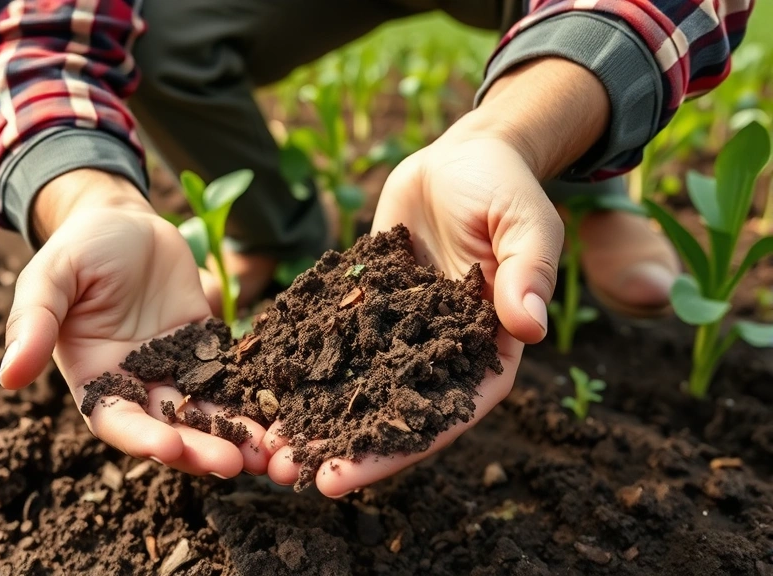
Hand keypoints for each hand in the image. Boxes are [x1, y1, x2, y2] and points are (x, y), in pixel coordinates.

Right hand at [0, 169, 268, 476]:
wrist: (122, 218)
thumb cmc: (78, 248)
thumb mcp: (49, 277)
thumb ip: (32, 323)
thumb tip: (7, 378)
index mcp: (94, 379)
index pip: (117, 421)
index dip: (140, 438)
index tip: (168, 447)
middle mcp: (136, 384)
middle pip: (170, 428)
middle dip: (200, 448)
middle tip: (235, 463)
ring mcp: (175, 368)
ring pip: (206, 413)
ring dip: (234, 435)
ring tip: (268, 454)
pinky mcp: (206, 348)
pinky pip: (230, 379)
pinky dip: (252, 399)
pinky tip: (281, 414)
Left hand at [266, 58, 610, 496]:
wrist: (461, 155)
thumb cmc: (505, 187)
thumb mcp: (524, 224)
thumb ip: (527, 272)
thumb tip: (528, 326)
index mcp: (486, 350)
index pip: (443, 415)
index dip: (395, 449)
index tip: (343, 477)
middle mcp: (438, 352)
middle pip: (391, 412)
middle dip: (340, 447)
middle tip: (285, 475)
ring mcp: (398, 332)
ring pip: (354, 383)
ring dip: (311, 414)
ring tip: (262, 443)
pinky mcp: (365, 306)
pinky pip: (329, 337)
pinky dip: (297, 360)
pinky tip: (254, 379)